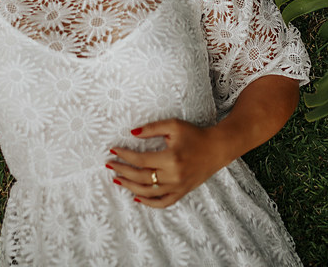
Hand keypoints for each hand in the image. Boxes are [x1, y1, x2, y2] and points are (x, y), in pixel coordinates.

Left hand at [106, 120, 234, 207]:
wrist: (216, 149)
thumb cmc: (195, 135)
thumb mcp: (174, 126)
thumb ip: (152, 128)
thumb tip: (132, 133)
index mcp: (171, 159)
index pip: (141, 160)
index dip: (125, 156)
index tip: (113, 150)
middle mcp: (173, 176)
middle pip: (141, 177)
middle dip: (122, 171)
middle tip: (110, 165)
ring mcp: (178, 187)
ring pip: (148, 192)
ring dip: (130, 186)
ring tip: (117, 179)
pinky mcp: (182, 192)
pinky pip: (162, 202)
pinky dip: (148, 202)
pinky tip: (136, 196)